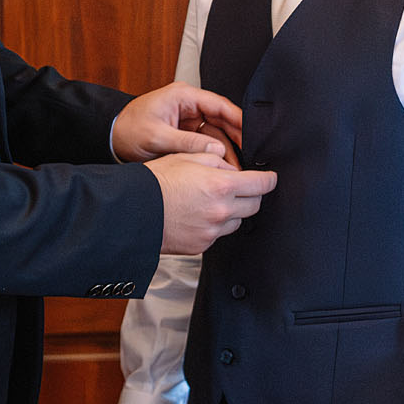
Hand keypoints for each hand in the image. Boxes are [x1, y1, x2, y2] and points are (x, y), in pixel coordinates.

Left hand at [112, 83, 245, 163]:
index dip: (238, 119)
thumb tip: (216, 151)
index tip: (252, 134)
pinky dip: (214, 154)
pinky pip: (206, 141)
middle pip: (221, 119)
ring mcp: (188, 119)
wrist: (110, 137)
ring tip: (235, 168)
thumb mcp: (157, 137)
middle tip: (248, 156)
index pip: (219, 105)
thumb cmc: (128, 130)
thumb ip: (187, 144)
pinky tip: (222, 167)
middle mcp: (189, 105)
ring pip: (216, 133)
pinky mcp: (185, 132)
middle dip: (235, 138)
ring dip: (225, 150)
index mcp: (183, 96)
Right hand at [147, 154, 274, 253]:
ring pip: (237, 221)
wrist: (134, 212)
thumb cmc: (155, 183)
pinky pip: (219, 235)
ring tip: (210, 200)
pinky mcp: (202, 246)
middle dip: (251, 194)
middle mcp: (221, 211)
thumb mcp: (187, 157)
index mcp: (221, 185)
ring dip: (233, 211)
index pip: (261, 185)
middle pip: (255, 205)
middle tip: (238, 187)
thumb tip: (232, 167)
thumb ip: (216, 159)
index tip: (270, 179)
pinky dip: (215, 225)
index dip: (269, 180)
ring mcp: (213, 231)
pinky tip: (198, 215)